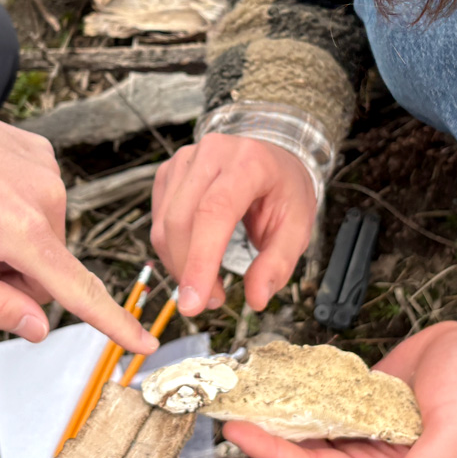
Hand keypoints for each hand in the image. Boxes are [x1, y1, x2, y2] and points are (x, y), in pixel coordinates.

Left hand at [0, 73, 156, 354]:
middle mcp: (47, 198)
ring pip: (42, 236)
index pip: (79, 291)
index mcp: (22, 232)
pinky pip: (38, 200)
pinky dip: (12, 206)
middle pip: (48, 269)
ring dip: (11, 239)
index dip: (114, 323)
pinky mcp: (40, 150)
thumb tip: (38, 328)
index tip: (145, 343)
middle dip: (13, 275)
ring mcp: (47, 170)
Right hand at [151, 134, 315, 315]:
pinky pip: (158, 220)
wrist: (272, 157)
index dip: (200, 260)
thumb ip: (278, 263)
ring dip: (179, 265)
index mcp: (248, 163)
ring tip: (207, 282)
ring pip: (163, 225)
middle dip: (189, 272)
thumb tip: (256, 299)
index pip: (213, 212)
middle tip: (211, 301)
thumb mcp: (298, 227)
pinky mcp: (168, 171)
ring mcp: (184, 160)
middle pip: (180, 221)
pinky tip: (195, 257)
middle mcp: (211, 154)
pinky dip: (173, 250)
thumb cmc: (284, 191)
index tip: (194, 303)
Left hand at [222, 294, 456, 457]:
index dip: (272, 454)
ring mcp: (358, 421)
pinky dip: (296, 387)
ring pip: (305, 422)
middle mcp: (364, 450)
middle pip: (300, 448)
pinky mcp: (357, 395)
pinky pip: (318, 395)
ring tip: (239, 391)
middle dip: (262, 432)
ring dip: (274, 410)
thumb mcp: (449, 434)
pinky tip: (270, 373)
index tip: (239, 432)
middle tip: (225, 409)